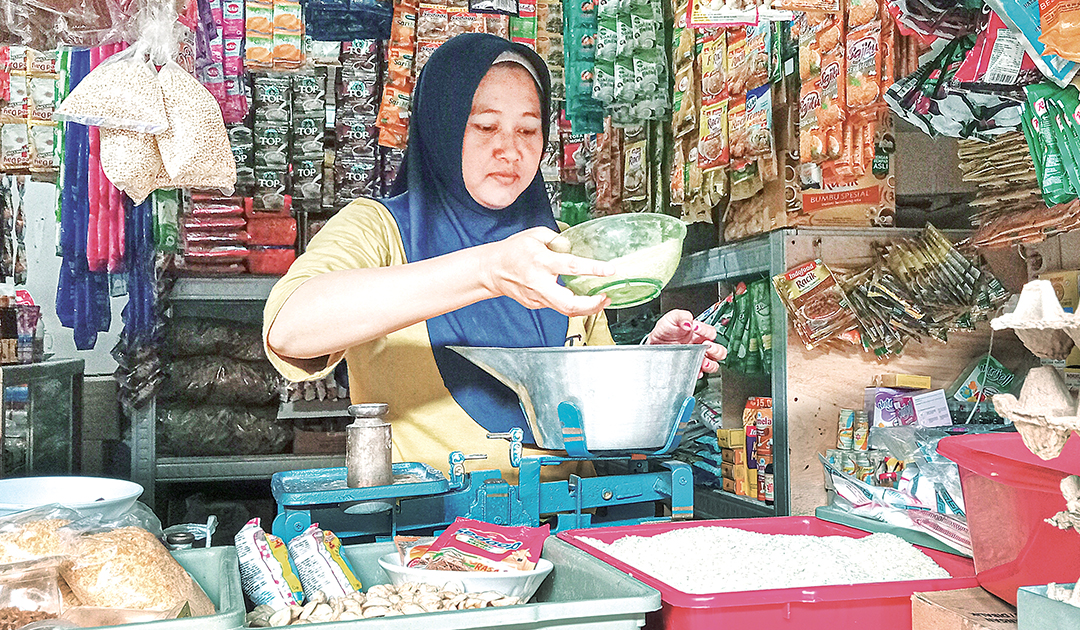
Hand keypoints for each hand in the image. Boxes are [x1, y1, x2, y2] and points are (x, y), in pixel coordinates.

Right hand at [479, 226, 615, 315]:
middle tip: (605, 297)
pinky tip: (583, 298)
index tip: (609, 270)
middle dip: (591, 304)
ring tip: (601, 300)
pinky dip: (574, 304)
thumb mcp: (535, 234)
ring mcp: (538, 297)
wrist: (492, 270)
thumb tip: (572, 246)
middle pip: (569, 302)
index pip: (571, 266)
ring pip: (566, 310)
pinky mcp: (537, 304)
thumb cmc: (513, 251)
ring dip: (587, 308)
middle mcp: (539, 283)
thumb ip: (557, 239)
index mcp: (541, 261)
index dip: (593, 269)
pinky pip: (558, 307)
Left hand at [646, 309, 726, 375]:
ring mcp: (697, 357)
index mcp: (699, 333)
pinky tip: (694, 368)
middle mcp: (701, 346)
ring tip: (703, 361)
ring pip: (713, 364)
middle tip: (707, 346)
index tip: (696, 328)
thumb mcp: (671, 318)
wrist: (653, 344)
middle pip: (719, 351)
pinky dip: (699, 372)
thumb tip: (688, 322)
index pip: (711, 332)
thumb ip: (681, 316)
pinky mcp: (690, 367)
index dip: (706, 330)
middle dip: (716, 350)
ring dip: (711, 364)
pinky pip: (700, 373)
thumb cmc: (664, 331)